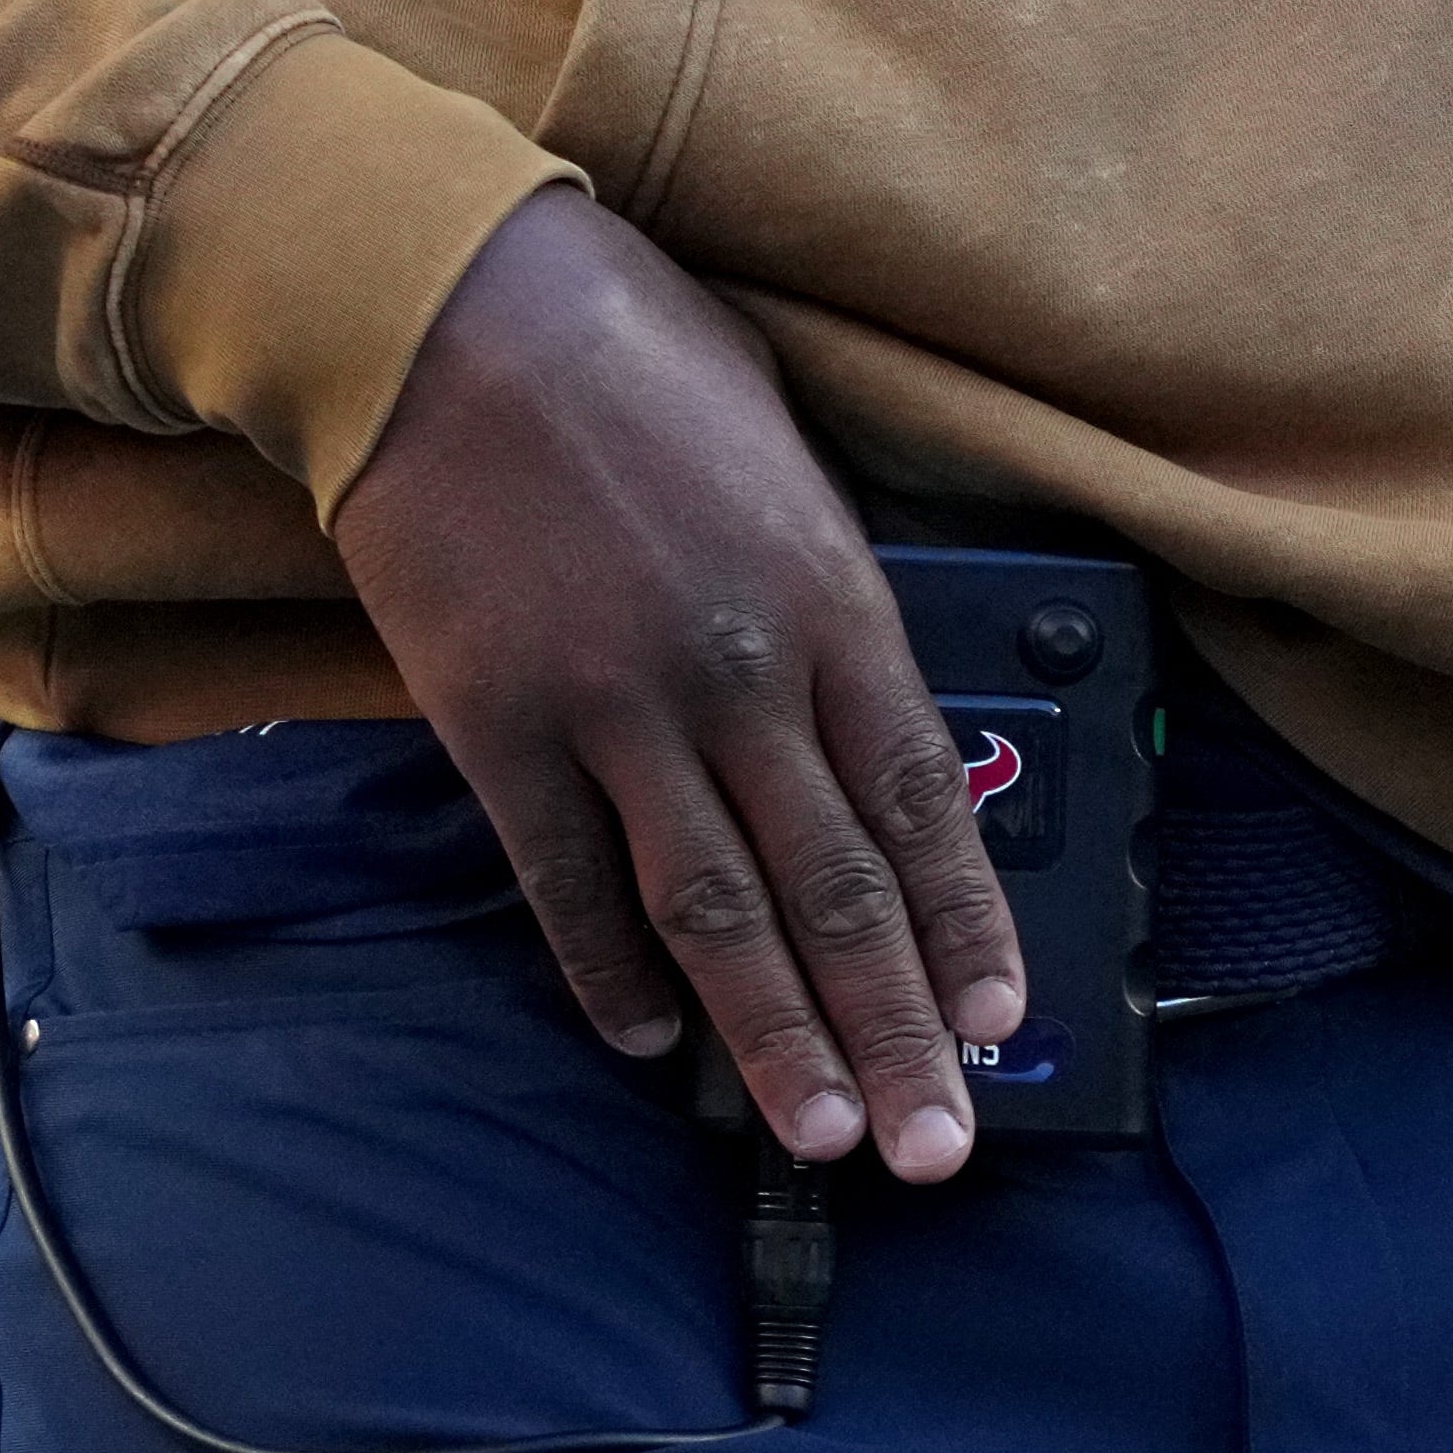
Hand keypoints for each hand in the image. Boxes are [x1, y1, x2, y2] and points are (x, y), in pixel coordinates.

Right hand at [320, 188, 1030, 1172]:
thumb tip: (859, 685)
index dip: (966, 921)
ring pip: (716, 910)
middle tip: (937, 1145)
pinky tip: (647, 1040)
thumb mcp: (785, 446)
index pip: (923, 798)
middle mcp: (741, 671)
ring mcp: (616, 706)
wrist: (449, 308)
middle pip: (837, 884)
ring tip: (822, 1137)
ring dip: (773, 1034)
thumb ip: (829, 581)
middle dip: (894, 1027)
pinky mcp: (499, 723)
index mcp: (830, 596)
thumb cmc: (633, 351)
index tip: (1003, 1020)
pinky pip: (565, 881)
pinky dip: (609, 970)